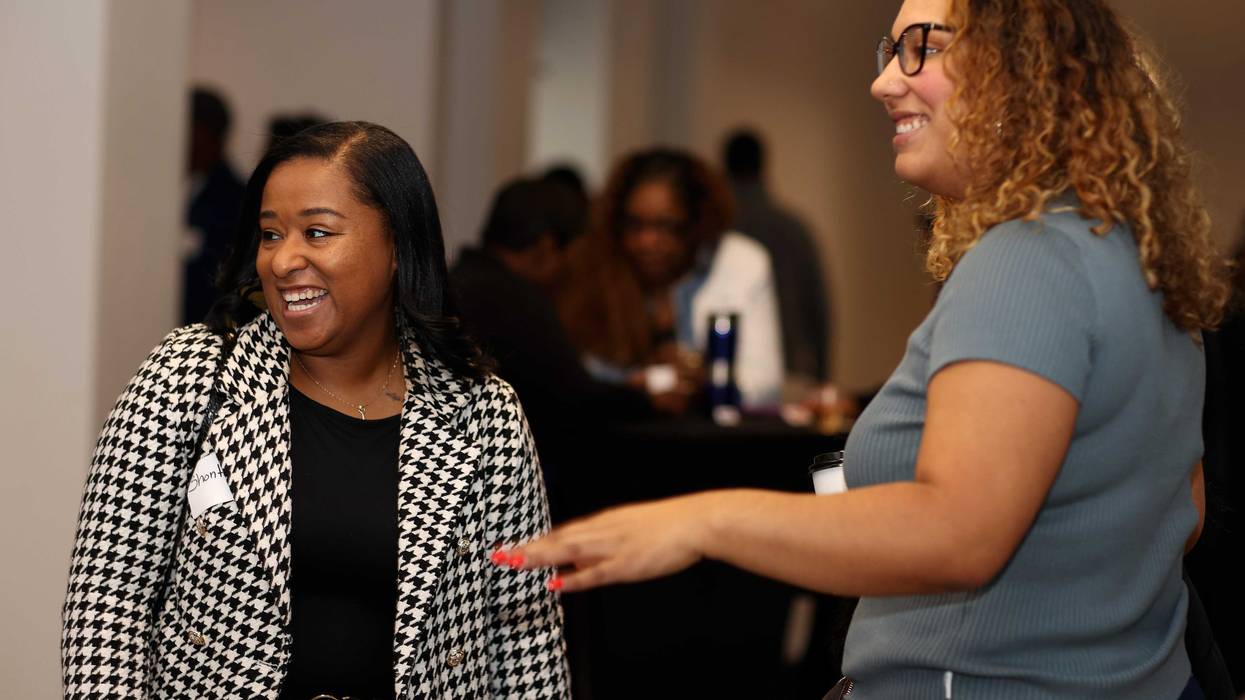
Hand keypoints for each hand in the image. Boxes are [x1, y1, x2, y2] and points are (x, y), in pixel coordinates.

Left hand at [499, 494, 715, 592]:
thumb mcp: (629, 528)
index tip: (512, 546)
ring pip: (569, 551)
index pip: (562, 532)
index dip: (536, 540)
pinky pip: (596, 573)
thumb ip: (602, 542)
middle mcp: (603, 531)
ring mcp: (614, 547)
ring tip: (515, 562)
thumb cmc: (666, 526)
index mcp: (604, 522)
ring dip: (541, 557)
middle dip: (528, 548)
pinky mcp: (628, 563)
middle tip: (500, 554)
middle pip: (558, 539)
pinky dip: (574, 578)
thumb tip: (576, 561)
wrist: (694, 521)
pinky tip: (555, 582)